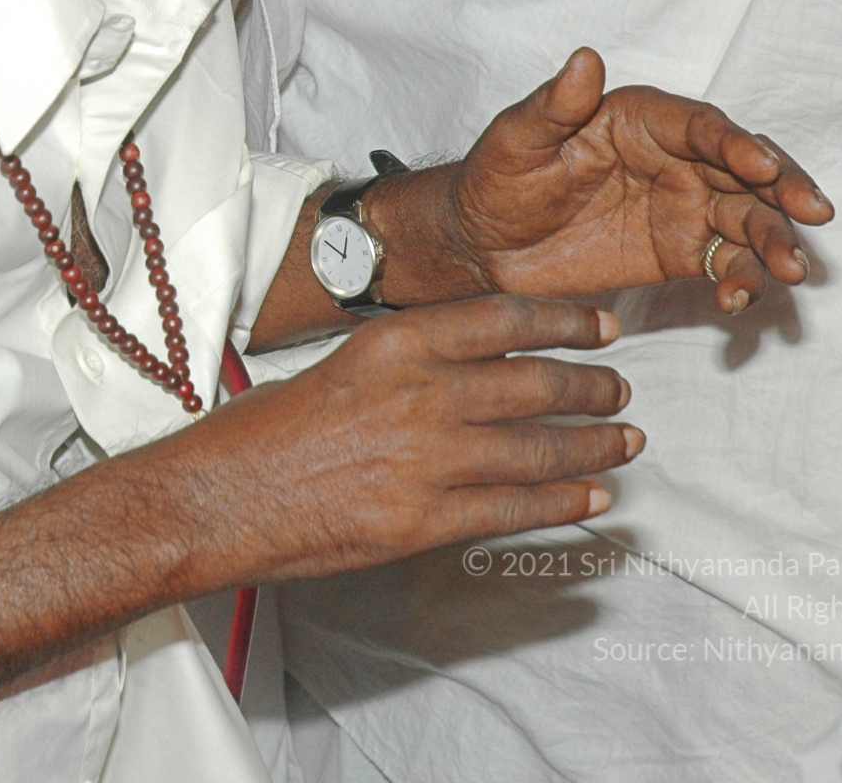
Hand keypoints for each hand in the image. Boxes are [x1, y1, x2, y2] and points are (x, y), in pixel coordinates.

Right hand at [173, 298, 636, 583]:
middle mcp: (421, 394)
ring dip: (592, 447)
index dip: (565, 323)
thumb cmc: (261, 433)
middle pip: (536, 385)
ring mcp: (427, 460)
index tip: (601, 328)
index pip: (505, 320)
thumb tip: (467, 371)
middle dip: (591, 389)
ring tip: (623, 444)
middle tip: (620, 392)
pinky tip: (592, 500)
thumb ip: (406, 367)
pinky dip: (562, 505)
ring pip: (538, 449)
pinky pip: (514, 510)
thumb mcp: (339, 367)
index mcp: (396, 344)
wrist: (218, 497)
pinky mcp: (424, 521)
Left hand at [431, 48, 831, 313]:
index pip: (701, 125)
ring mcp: (685, 207)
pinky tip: (739, 303)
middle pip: (745, 170)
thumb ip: (553, 106)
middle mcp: (676, 158)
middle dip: (783, 191)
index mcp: (641, 118)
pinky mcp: (682, 254)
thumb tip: (584, 58)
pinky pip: (726, 265)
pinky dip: (741, 282)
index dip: (735, 143)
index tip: (762, 165)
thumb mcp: (516, 141)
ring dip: (775, 242)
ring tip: (791, 272)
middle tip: (814, 215)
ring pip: (747, 219)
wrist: (484, 246)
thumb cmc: (496, 180)